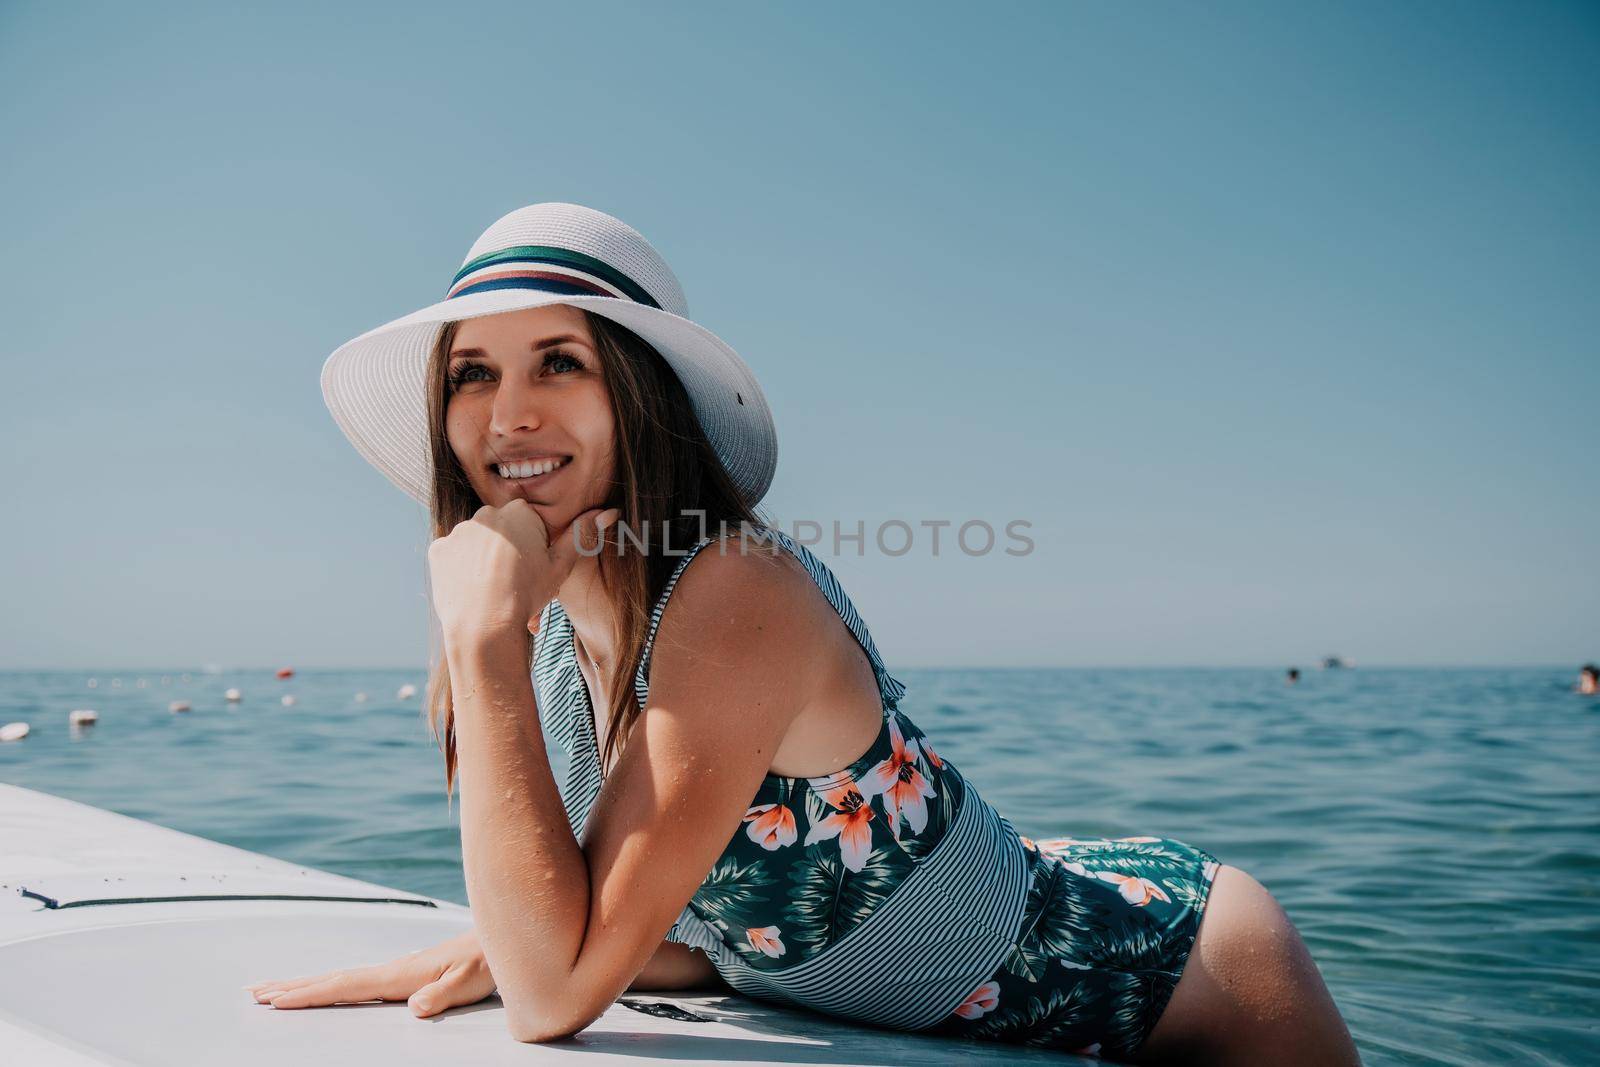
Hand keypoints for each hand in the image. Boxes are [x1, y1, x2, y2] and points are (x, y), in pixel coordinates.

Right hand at [244, 927, 494, 1016]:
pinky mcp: (405, 974)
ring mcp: (397, 970)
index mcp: (401, 974)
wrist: (502, 940)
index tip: (275, 1000)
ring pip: (341, 978)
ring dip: (306, 983)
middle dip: (293, 986)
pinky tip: (327, 988)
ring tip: (274, 989)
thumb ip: (443, 994)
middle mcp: (392, 970)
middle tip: (253, 992)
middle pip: (333, 978)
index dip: (310, 994)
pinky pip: (357, 981)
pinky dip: (332, 984)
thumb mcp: (470, 981)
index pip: (346, 985)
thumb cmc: (488, 962)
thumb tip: (416, 1007)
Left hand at [427, 502, 620, 644]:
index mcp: (519, 513)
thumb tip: (607, 511)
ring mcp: (459, 532)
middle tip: (518, 584)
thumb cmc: (526, 595)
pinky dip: (462, 570)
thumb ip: (581, 535)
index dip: (537, 547)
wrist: (484, 626)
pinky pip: (454, 556)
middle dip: (511, 552)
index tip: (536, 569)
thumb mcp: (561, 566)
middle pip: (504, 531)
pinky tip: (473, 589)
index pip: (532, 522)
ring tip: (495, 592)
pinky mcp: (438, 551)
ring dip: (486, 561)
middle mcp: (486, 515)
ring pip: (479, 543)